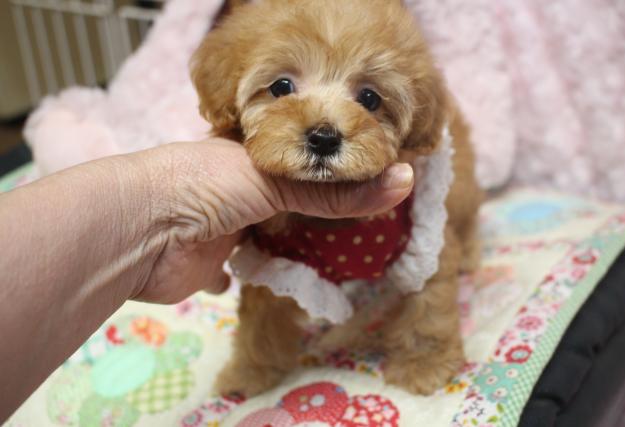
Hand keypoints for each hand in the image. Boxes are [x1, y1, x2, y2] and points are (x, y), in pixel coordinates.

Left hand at [129, 138, 413, 302]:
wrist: (139, 235)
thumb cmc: (204, 188)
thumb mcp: (276, 180)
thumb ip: (335, 189)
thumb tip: (405, 181)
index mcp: (250, 152)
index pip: (303, 155)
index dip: (335, 165)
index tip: (374, 176)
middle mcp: (239, 186)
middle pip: (290, 196)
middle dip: (322, 208)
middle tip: (369, 219)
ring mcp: (226, 225)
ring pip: (272, 232)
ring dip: (299, 241)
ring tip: (349, 248)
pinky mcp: (215, 264)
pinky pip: (250, 267)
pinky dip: (269, 272)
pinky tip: (297, 274)